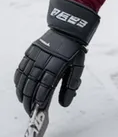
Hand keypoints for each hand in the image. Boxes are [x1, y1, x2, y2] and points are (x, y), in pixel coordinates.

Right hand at [14, 0, 99, 114]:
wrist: (68, 29)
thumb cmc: (74, 50)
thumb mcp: (78, 67)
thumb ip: (71, 86)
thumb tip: (64, 104)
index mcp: (59, 62)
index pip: (47, 83)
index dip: (42, 96)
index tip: (39, 107)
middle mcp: (46, 58)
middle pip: (33, 81)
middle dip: (30, 98)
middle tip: (29, 110)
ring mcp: (37, 53)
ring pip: (25, 75)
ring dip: (22, 91)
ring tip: (23, 102)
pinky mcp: (31, 50)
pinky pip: (21, 66)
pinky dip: (19, 78)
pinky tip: (19, 87)